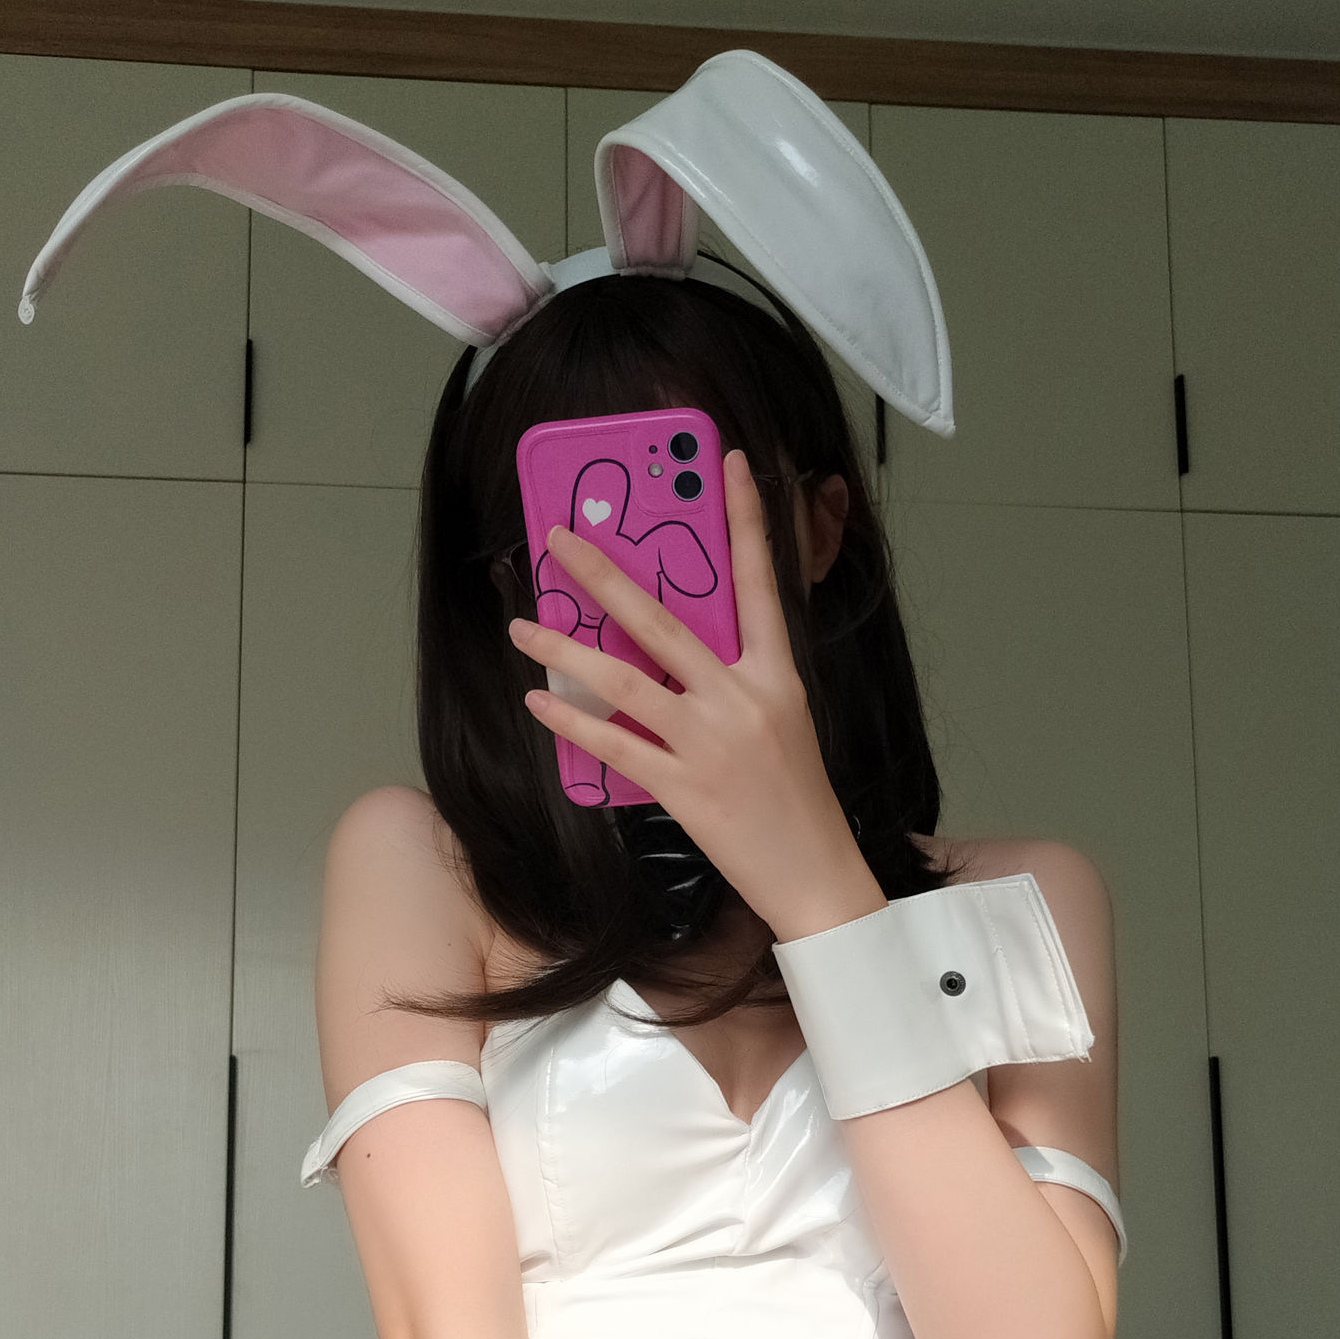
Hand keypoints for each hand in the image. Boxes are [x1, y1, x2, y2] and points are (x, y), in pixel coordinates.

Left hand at [510, 451, 884, 942]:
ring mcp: (711, 743)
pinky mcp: (685, 789)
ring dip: (566, 651)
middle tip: (559, 541)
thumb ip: (740, 679)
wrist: (817, 876)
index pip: (761, 582)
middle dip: (605, 577)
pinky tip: (541, 703)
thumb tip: (679, 648)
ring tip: (522, 628)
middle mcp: (743, 698)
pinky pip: (616, 747)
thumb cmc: (799, 800)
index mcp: (779, 675)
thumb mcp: (786, 722)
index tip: (730, 462)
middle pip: (663, 622)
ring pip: (625, 681)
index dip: (747, 519)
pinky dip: (574, 725)